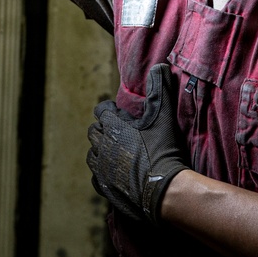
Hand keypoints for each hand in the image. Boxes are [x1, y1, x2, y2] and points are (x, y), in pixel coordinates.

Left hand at [86, 63, 189, 223]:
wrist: (164, 190)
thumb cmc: (162, 150)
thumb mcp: (163, 116)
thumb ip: (160, 90)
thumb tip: (160, 66)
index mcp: (111, 126)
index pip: (101, 110)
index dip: (111, 110)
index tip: (122, 113)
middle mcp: (101, 146)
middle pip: (94, 131)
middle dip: (104, 129)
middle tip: (121, 132)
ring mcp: (101, 168)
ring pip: (93, 154)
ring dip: (102, 151)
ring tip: (117, 152)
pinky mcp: (104, 187)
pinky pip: (97, 176)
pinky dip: (104, 172)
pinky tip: (116, 173)